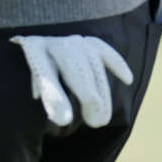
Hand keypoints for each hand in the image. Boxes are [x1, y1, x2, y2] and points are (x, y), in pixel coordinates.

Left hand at [10, 34, 133, 129]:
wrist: (41, 49)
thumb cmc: (39, 74)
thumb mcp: (36, 84)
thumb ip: (49, 99)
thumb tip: (62, 116)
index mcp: (34, 50)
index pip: (45, 73)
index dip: (55, 96)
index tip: (64, 120)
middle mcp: (53, 42)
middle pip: (74, 65)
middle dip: (87, 93)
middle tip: (94, 121)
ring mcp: (72, 40)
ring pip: (92, 62)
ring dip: (101, 91)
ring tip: (102, 118)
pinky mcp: (89, 43)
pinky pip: (104, 51)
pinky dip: (117, 63)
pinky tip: (127, 79)